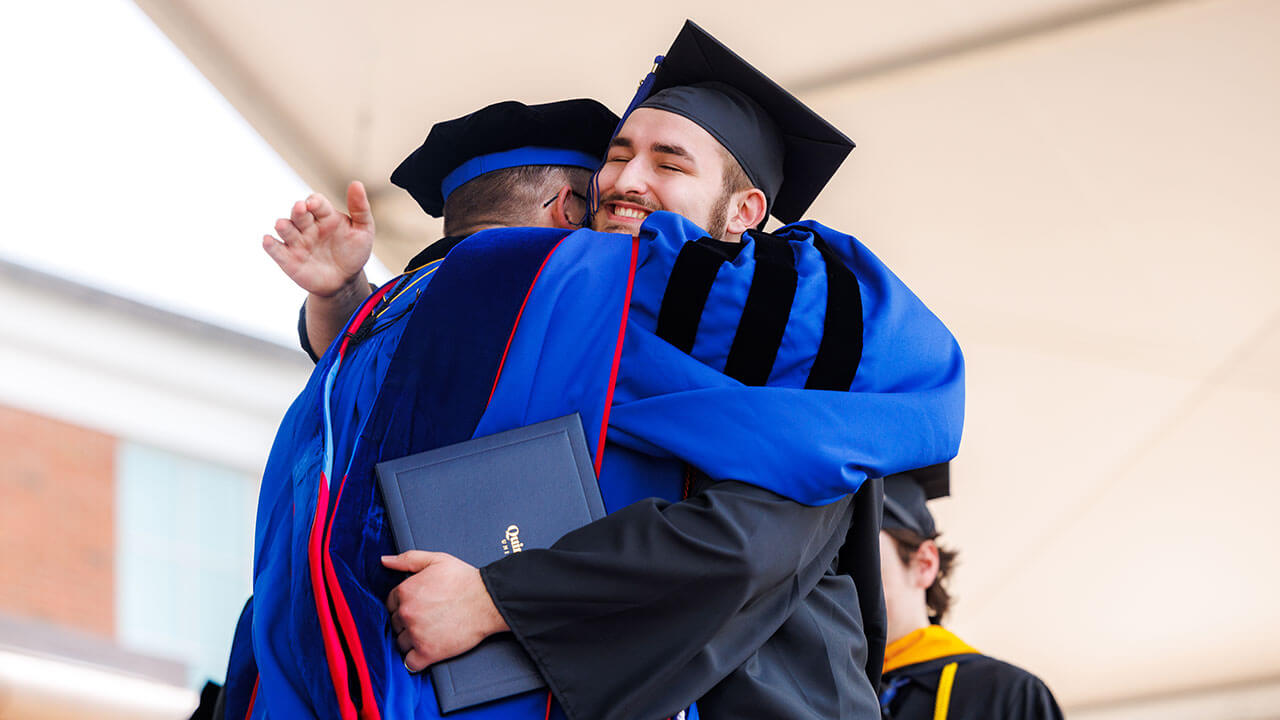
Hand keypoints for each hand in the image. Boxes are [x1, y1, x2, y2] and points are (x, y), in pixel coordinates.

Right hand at [263, 181, 374, 297]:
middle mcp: (308, 226)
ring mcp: (297, 242)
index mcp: (325, 215)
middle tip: (300, 208)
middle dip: (298, 210)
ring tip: (282, 225)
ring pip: (286, 230)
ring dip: (283, 226)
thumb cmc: (354, 252)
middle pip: (299, 214)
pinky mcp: (288, 259)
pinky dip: (270, 245)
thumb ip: (360, 208)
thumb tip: (357, 183)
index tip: (314, 204)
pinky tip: (268, 241)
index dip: (314, 202)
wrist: (345, 281)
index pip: (316, 203)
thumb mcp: (363, 230)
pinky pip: (276, 250)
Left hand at [382, 551, 508, 671]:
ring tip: (428, 634)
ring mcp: (416, 634)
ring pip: (401, 643)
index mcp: (405, 591)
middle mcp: (407, 613)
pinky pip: (410, 663)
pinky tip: (425, 652)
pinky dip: (416, 660)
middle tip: (425, 619)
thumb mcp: (436, 560)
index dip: (403, 605)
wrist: (488, 601)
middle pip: (395, 624)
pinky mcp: (428, 652)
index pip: (391, 604)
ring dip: (411, 641)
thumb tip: (385, 561)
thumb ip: (407, 559)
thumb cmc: (465, 580)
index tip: (417, 607)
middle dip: (407, 623)